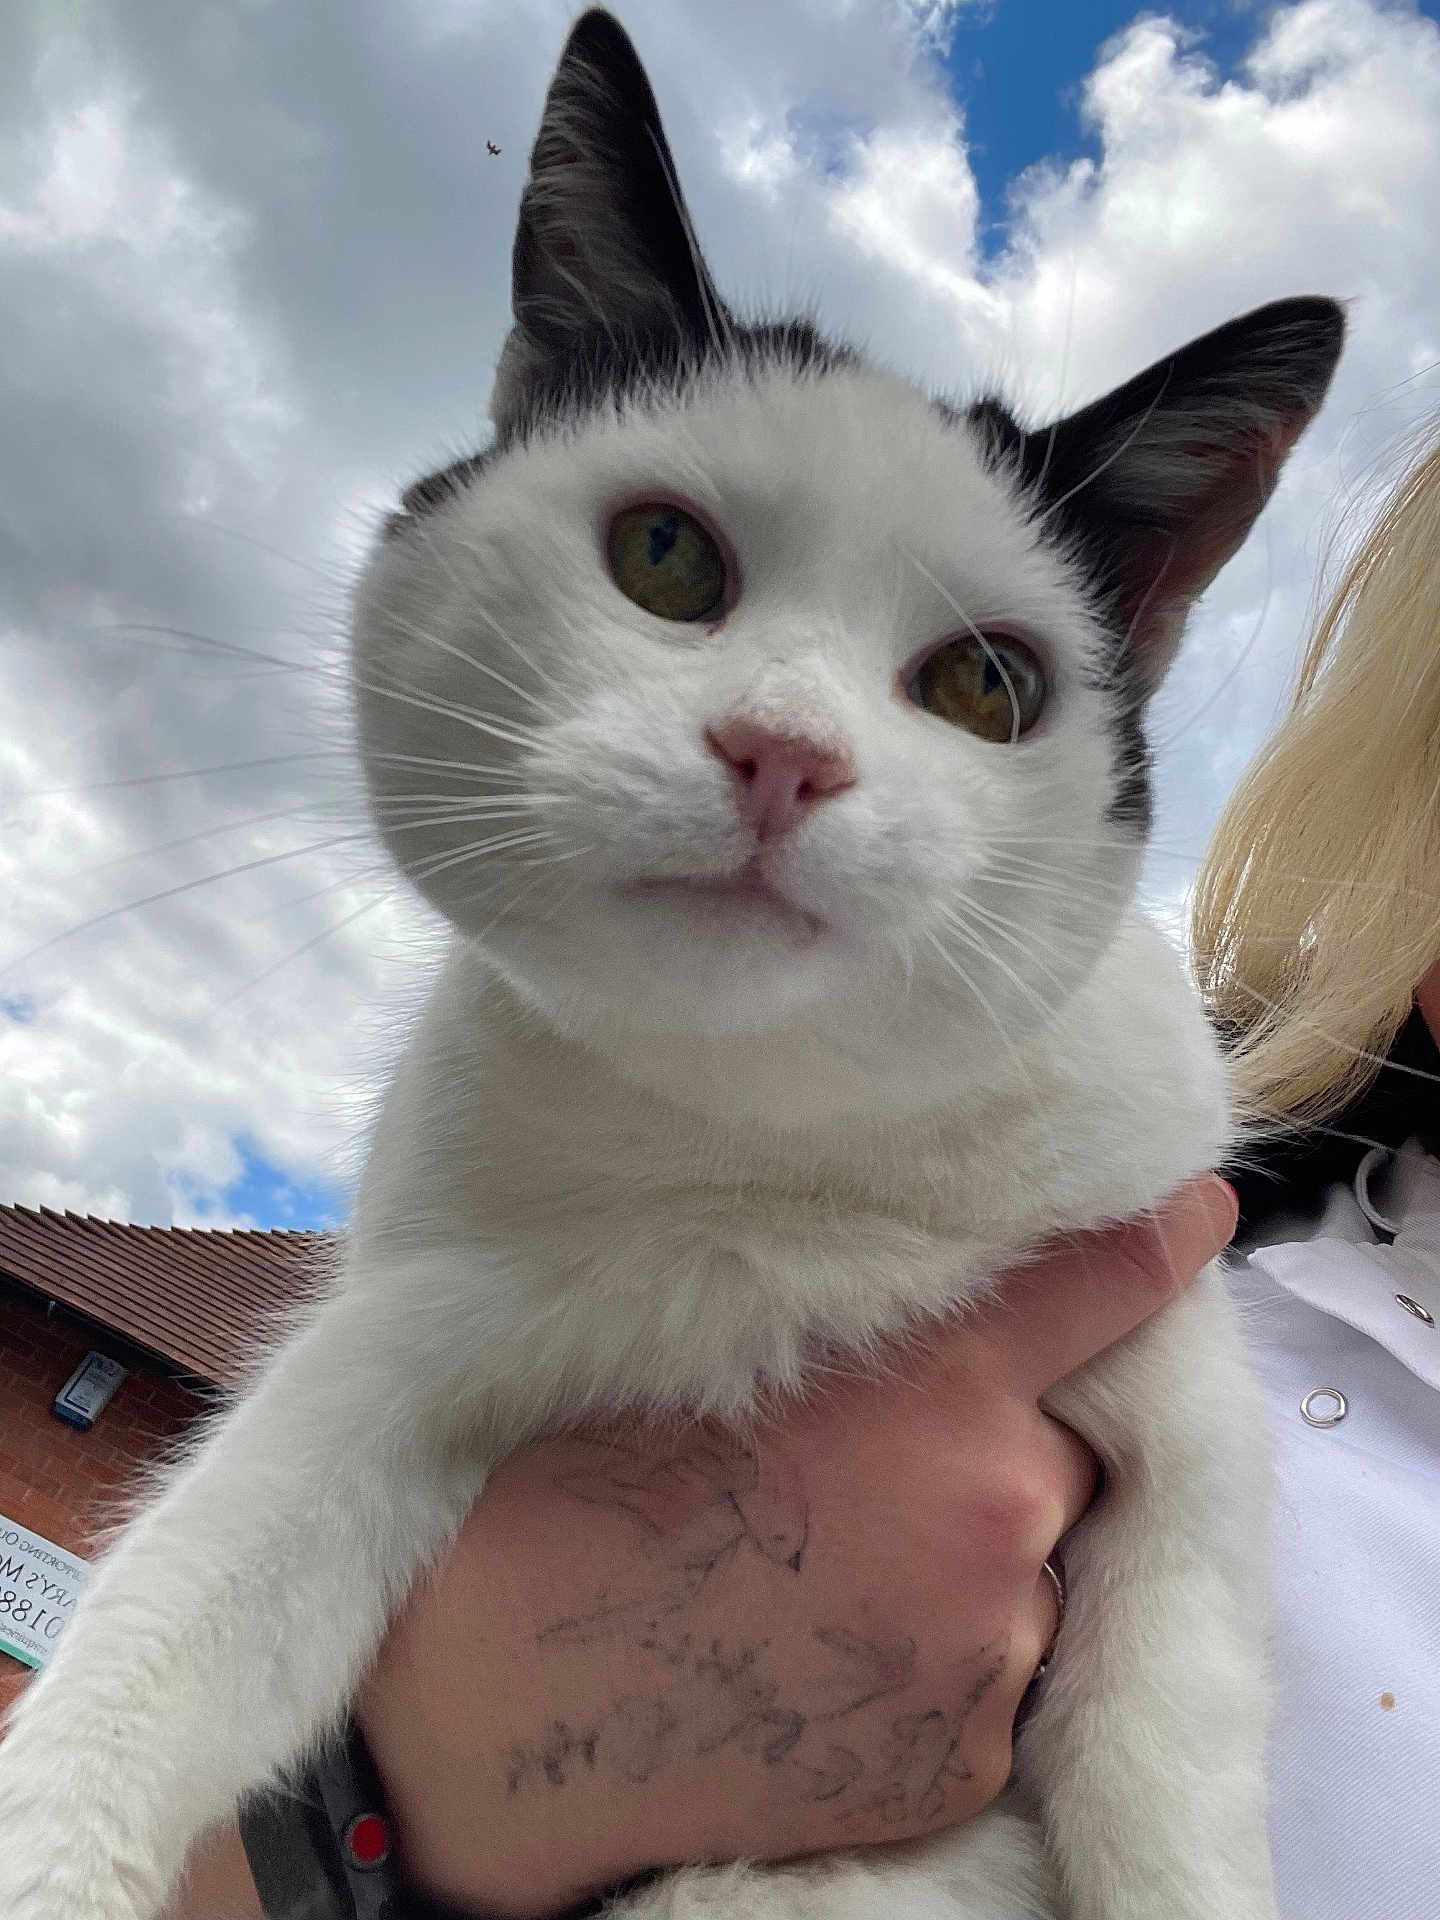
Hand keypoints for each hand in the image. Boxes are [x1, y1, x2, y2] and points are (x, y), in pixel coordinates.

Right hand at [356, 1174, 1236, 1917]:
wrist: (514, 1705)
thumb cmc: (591, 1497)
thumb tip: (942, 1290)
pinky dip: (939, 1658)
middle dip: (998, 1445)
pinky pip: (992, 1675)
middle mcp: (1000, 1508)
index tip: (1200, 1215)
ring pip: (1030, 1567)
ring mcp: (993, 1644)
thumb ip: (867, 1326)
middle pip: (1058, 1448)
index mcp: (939, 1386)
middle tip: (874, 1472)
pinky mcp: (967, 1753)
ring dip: (970, 1559)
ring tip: (832, 1576)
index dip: (1158, 1242)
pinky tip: (828, 1655)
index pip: (1099, 1285)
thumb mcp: (724, 1359)